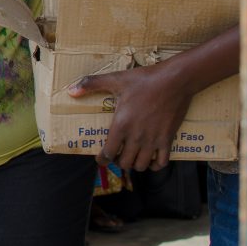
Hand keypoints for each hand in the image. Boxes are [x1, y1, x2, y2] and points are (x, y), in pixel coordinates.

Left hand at [68, 62, 192, 170]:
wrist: (175, 79)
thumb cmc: (144, 79)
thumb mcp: (115, 79)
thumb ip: (91, 84)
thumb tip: (71, 91)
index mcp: (121, 125)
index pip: (108, 153)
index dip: (102, 159)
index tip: (101, 159)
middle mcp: (136, 136)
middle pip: (124, 163)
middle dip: (118, 162)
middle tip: (117, 155)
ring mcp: (153, 140)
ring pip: (141, 165)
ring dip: (135, 164)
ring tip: (132, 157)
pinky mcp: (168, 139)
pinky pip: (162, 162)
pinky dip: (155, 165)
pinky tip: (151, 159)